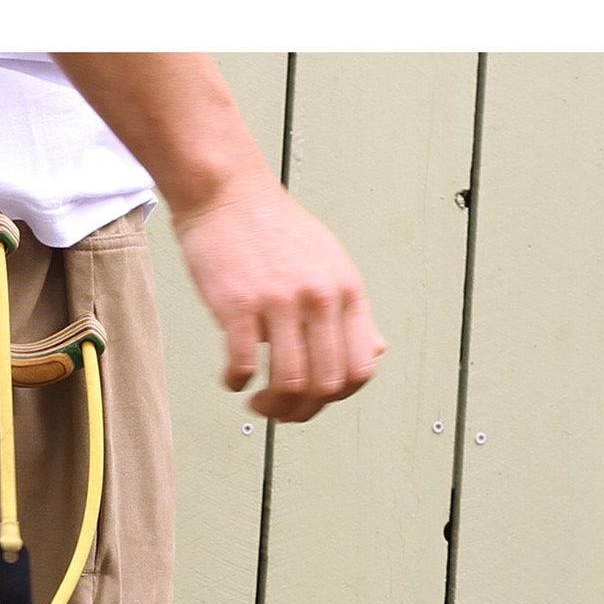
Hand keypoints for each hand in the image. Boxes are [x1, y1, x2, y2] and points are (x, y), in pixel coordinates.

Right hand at [170, 169, 385, 422]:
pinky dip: (237, 382)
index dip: (338, 397)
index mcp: (346, 291)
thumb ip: (354, 312)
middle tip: (283, 411)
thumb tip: (376, 351)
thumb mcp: (330, 265)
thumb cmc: (274, 229)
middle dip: (303, 411)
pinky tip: (232, 378)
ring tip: (257, 403)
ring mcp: (279, 301)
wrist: (227, 193)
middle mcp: (319, 297)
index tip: (315, 399)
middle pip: (327, 384)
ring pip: (290, 383)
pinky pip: (244, 364)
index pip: (361, 369)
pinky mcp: (239, 304)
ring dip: (272, 406)